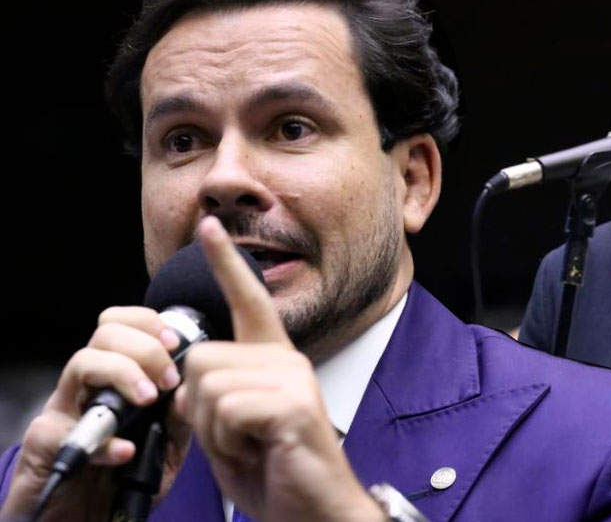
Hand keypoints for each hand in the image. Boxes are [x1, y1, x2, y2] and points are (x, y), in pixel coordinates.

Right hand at [1, 306, 190, 521]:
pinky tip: (124, 451)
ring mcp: (64, 412)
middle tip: (167, 379)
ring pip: (81, 363)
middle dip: (143, 347)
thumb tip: (196, 384)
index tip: (175, 342)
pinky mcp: (45, 445)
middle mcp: (87, 387)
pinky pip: (67, 429)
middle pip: (104, 334)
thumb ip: (180, 414)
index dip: (148, 323)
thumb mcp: (166, 444)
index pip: (122, 325)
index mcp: (115, 378)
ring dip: (121, 373)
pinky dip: (102, 440)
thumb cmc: (123, 480)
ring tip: (148, 399)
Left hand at [175, 216, 383, 521]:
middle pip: (201, 359)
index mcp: (273, 360)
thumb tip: (187, 378)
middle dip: (199, 409)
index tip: (209, 227)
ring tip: (247, 446)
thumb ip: (210, 396)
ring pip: (207, 387)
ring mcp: (292, 378)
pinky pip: (225, 409)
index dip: (226, 263)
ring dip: (213, 431)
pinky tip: (257, 451)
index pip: (248, 301)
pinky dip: (227, 442)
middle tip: (236, 437)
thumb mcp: (230, 428)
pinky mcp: (292, 403)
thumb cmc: (274, 472)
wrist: (313, 510)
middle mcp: (286, 360)